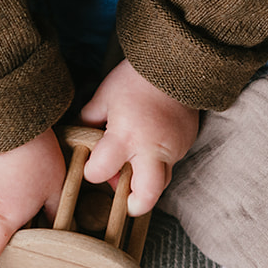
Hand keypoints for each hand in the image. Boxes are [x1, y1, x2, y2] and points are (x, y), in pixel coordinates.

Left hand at [78, 59, 198, 215]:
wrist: (175, 63)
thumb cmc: (134, 78)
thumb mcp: (104, 97)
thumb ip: (90, 120)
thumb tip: (80, 138)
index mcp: (125, 136)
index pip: (100, 171)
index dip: (92, 171)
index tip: (92, 166)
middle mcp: (151, 148)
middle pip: (146, 195)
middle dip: (134, 204)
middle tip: (126, 200)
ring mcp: (173, 148)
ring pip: (162, 182)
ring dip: (146, 181)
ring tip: (135, 167)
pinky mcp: (186, 143)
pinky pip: (172, 162)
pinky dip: (158, 161)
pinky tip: (150, 145)